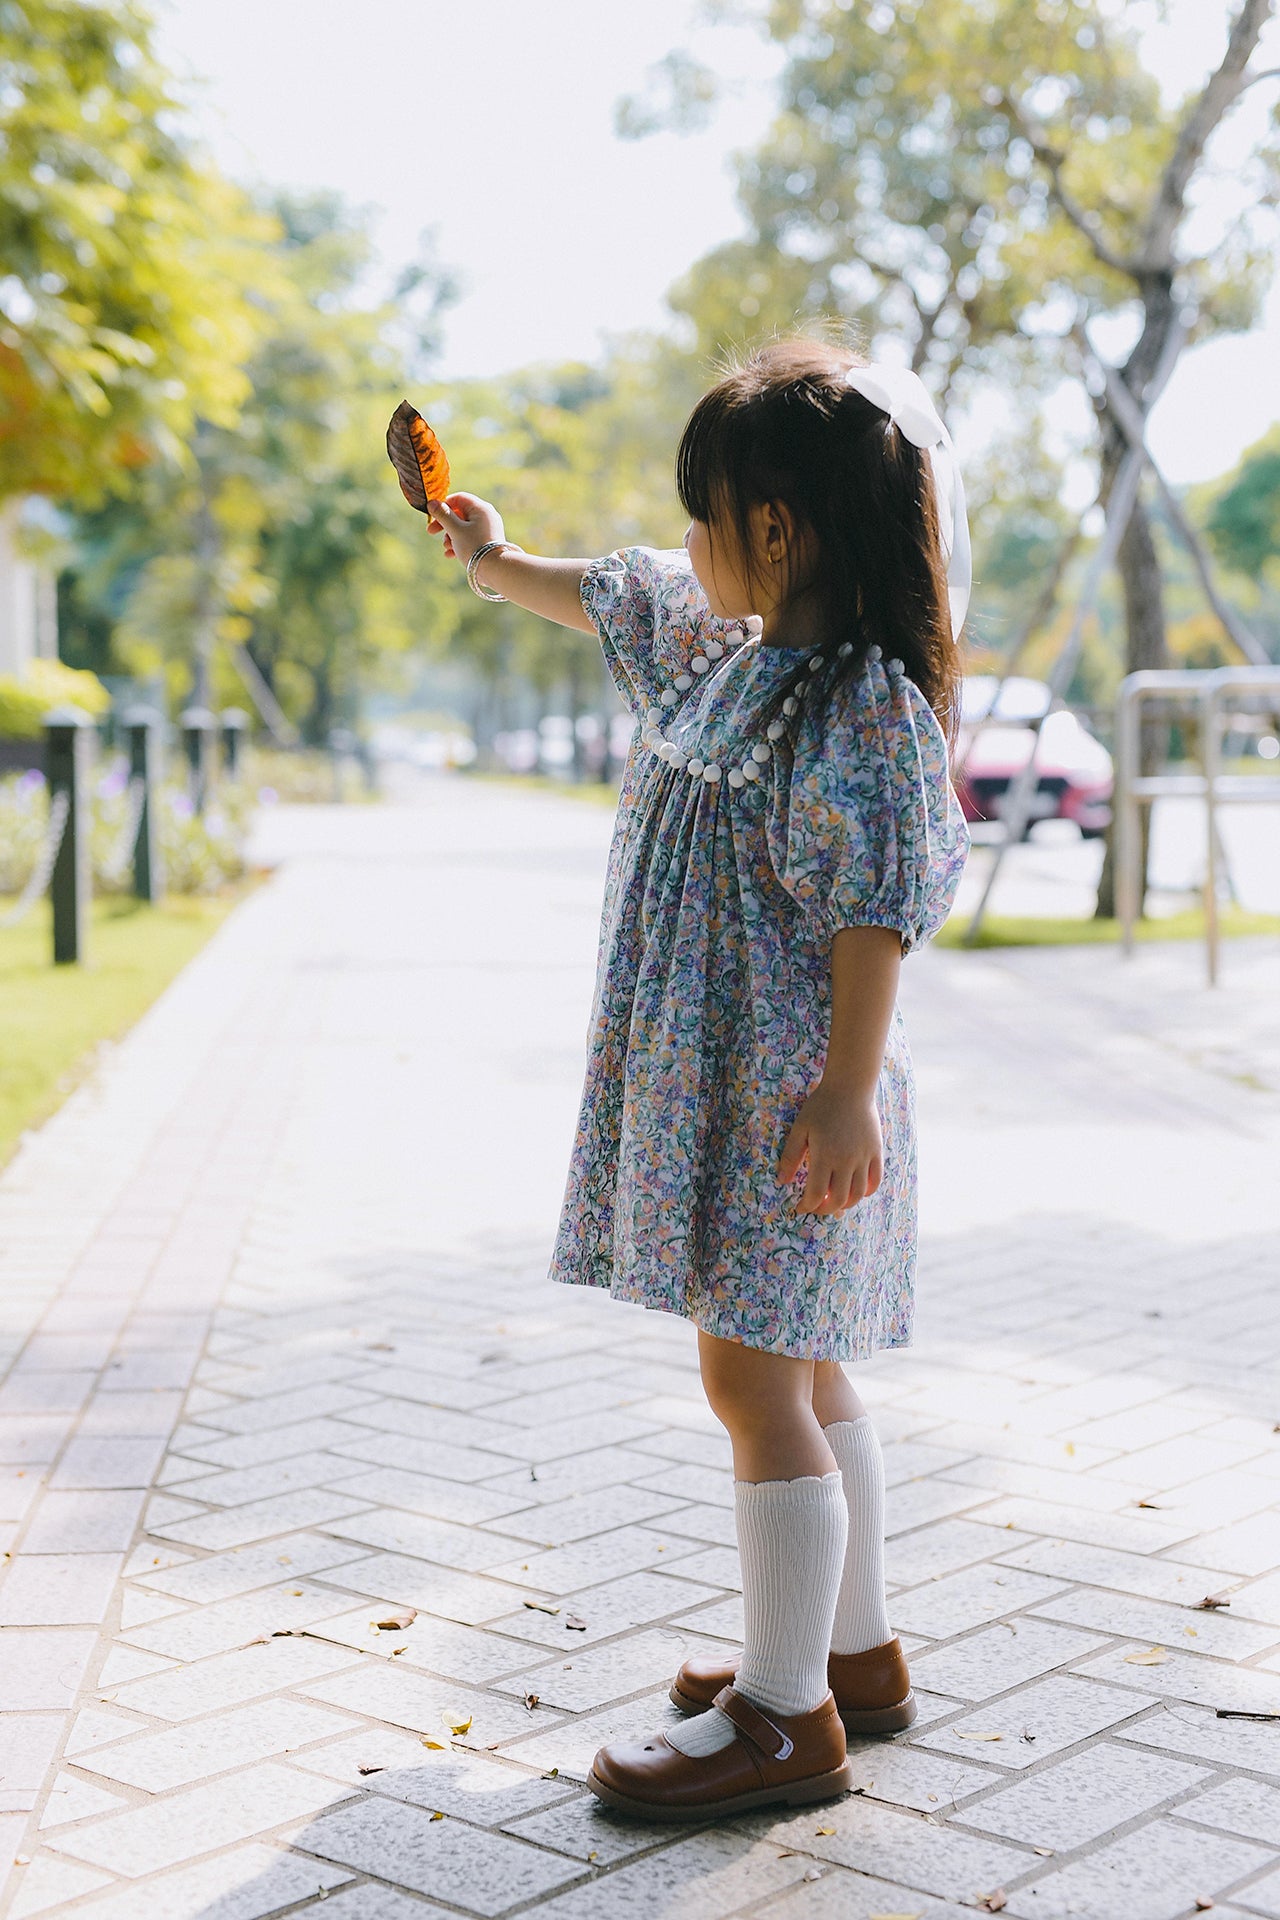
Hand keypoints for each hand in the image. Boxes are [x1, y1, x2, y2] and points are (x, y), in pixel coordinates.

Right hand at [426, 492, 505, 566]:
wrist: (495, 569)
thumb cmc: (474, 547)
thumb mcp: (455, 530)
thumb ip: (443, 515)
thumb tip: (431, 502)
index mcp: (480, 508)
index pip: (459, 498)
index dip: (444, 505)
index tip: (432, 514)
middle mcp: (486, 516)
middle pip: (460, 514)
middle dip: (444, 524)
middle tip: (430, 532)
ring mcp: (488, 529)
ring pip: (463, 527)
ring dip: (451, 536)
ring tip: (447, 547)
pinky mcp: (487, 541)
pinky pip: (470, 538)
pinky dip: (459, 543)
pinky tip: (451, 554)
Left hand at [777, 1082, 882, 1214]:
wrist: (850, 1087)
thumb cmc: (821, 1106)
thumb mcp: (800, 1128)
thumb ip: (790, 1156)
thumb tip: (781, 1181)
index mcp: (825, 1156)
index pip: (816, 1194)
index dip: (807, 1206)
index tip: (799, 1207)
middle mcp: (846, 1161)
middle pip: (838, 1199)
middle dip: (824, 1209)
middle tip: (815, 1207)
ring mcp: (864, 1158)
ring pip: (858, 1195)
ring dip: (845, 1204)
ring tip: (834, 1202)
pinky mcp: (876, 1152)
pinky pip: (875, 1181)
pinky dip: (866, 1192)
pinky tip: (855, 1191)